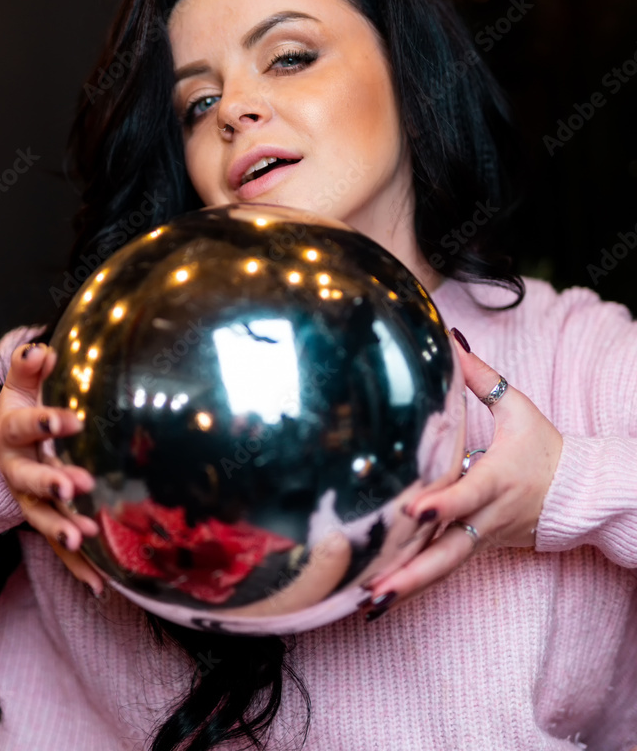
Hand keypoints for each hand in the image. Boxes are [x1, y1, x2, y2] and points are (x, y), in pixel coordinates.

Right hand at [0, 342, 103, 594]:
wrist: (3, 452)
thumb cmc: (22, 413)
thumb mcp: (20, 387)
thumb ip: (28, 367)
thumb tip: (42, 349)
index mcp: (12, 435)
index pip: (25, 426)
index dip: (46, 422)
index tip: (71, 420)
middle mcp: (17, 472)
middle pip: (29, 480)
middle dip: (51, 483)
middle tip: (74, 487)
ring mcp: (29, 503)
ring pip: (42, 519)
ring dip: (61, 529)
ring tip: (82, 537)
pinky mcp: (46, 524)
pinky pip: (58, 550)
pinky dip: (76, 569)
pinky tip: (98, 585)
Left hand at [362, 337, 562, 618]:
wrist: (576, 493)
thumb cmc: (542, 446)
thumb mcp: (516, 406)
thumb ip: (479, 376)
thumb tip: (449, 340)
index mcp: (498, 479)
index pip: (468, 495)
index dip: (443, 503)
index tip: (414, 509)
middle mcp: (488, 516)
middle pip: (449, 551)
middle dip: (412, 572)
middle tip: (374, 589)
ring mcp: (482, 538)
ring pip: (443, 569)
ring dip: (407, 588)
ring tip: (368, 604)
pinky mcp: (476, 549)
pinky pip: (443, 570)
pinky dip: (414, 586)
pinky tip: (380, 599)